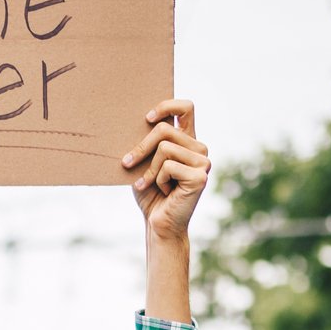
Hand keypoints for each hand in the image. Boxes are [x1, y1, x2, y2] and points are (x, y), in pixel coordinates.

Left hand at [123, 99, 209, 247]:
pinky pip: (168, 166)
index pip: (186, 108)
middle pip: (164, 130)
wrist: (158, 224)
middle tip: (127, 163)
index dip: (167, 105)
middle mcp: (199, 149)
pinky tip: (164, 192)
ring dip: (150, 170)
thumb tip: (138, 121)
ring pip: (164, 148)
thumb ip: (148, 142)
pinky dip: (158, 181)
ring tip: (152, 184)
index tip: (147, 118)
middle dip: (141, 147)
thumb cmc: (149, 193)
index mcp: (188, 141)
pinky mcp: (200, 177)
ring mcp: (203, 162)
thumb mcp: (144, 162)